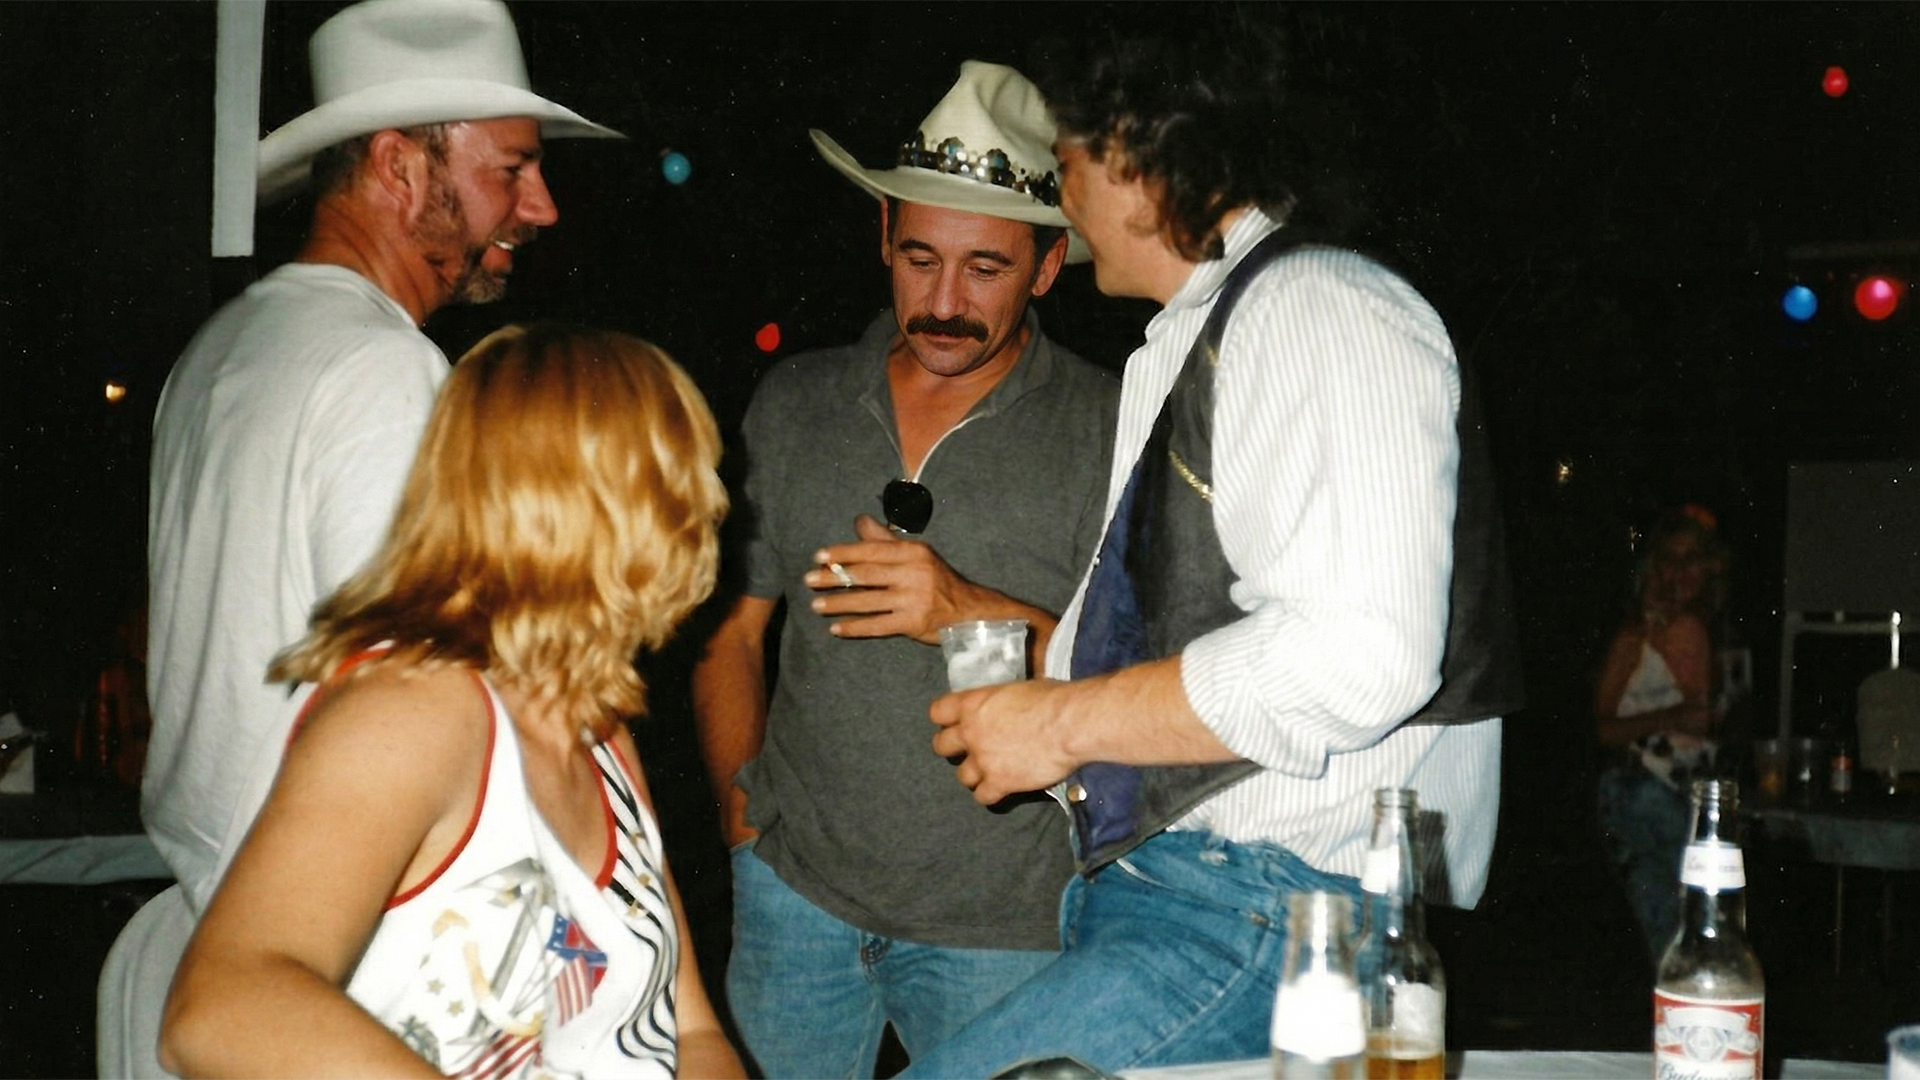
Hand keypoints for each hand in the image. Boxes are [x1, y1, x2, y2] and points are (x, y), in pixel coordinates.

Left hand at [804, 515, 985, 643]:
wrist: (969, 611)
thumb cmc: (937, 579)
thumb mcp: (916, 554)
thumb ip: (885, 540)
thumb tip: (859, 520)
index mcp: (913, 552)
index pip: (871, 550)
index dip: (843, 552)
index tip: (819, 556)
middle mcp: (914, 573)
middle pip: (866, 575)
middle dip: (834, 578)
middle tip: (808, 581)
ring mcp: (914, 599)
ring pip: (869, 601)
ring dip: (839, 604)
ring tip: (817, 606)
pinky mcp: (914, 623)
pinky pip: (878, 625)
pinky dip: (855, 628)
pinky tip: (836, 629)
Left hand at [930, 678, 1079, 804]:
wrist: (1070, 724)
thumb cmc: (1052, 699)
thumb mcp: (1017, 689)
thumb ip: (1000, 702)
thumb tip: (1005, 706)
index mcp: (973, 704)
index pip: (938, 712)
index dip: (945, 719)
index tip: (954, 723)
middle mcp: (971, 732)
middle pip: (942, 746)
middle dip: (953, 748)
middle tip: (969, 749)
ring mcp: (983, 760)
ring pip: (962, 776)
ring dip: (974, 774)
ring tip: (988, 771)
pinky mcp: (1000, 782)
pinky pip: (982, 797)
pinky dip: (990, 794)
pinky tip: (1001, 788)